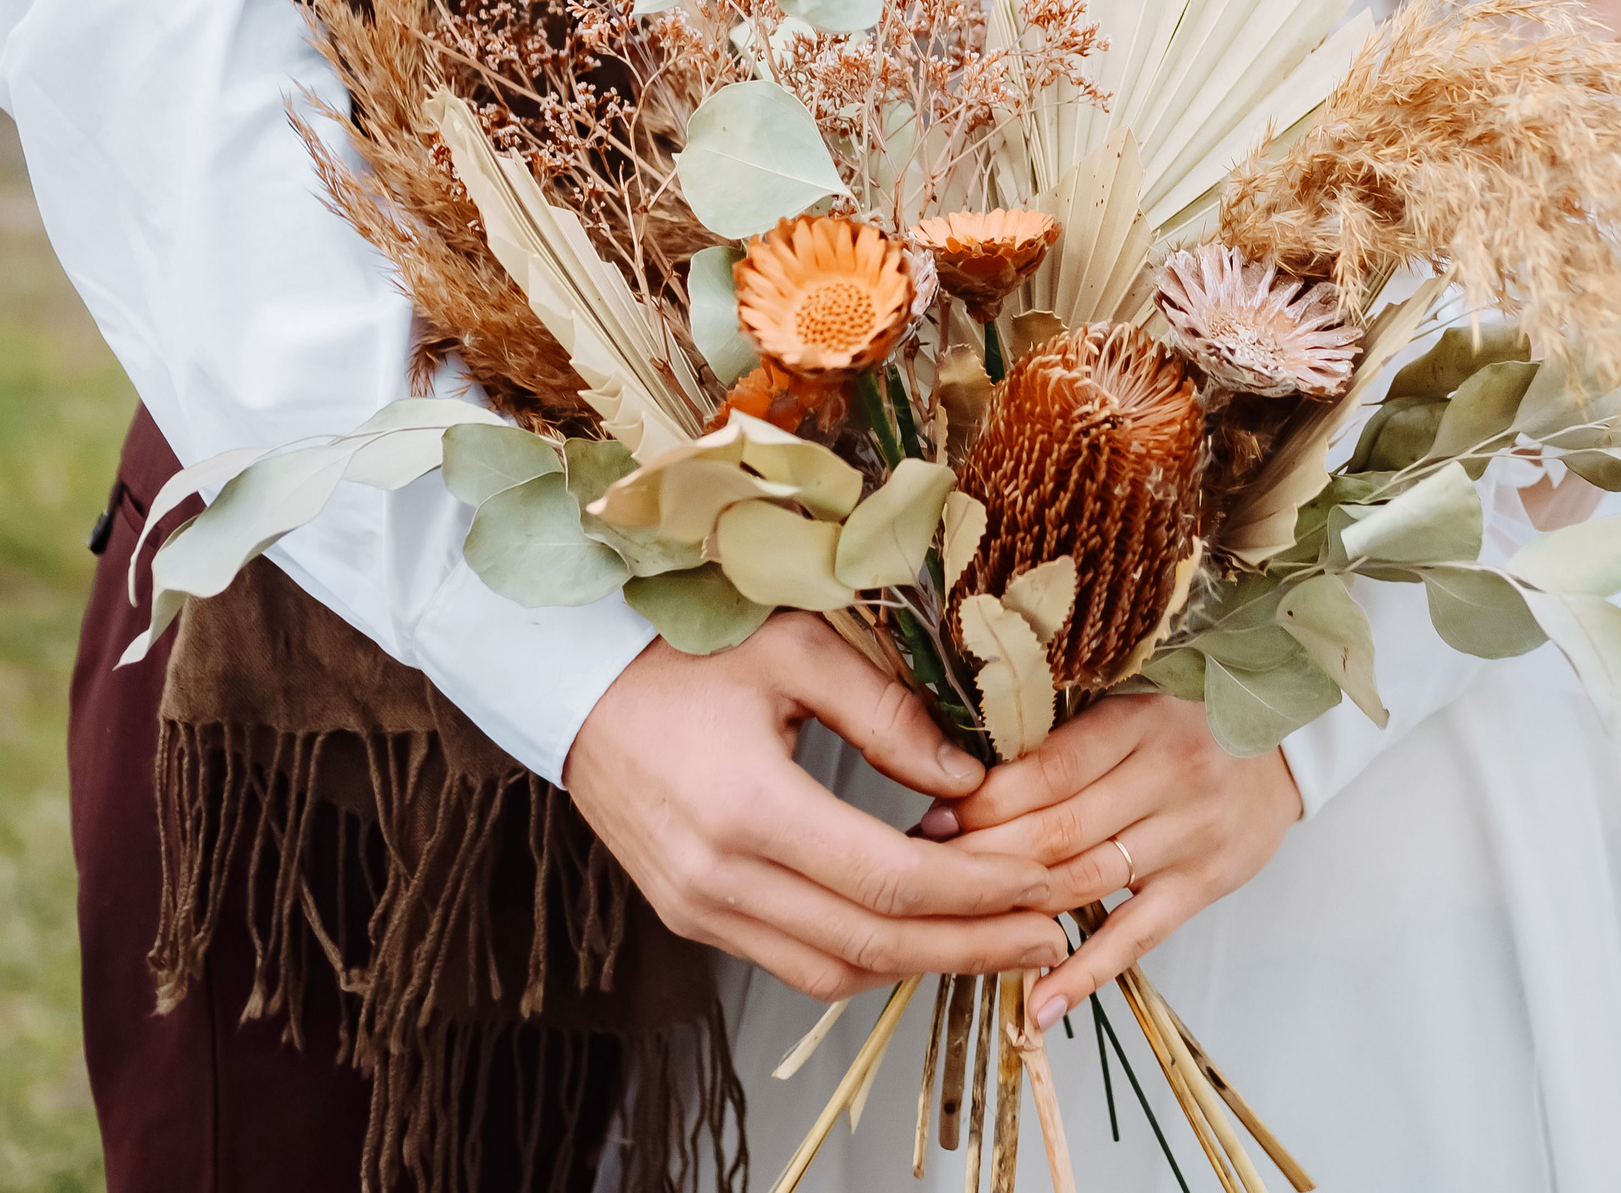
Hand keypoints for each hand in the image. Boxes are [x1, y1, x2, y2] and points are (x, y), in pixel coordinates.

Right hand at [565, 610, 1068, 1000]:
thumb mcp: (792, 651)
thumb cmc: (681, 652)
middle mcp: (718, 879)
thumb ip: (886, 713)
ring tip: (1002, 942)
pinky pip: (796, 961)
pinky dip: (868, 954)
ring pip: (836, 970)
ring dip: (926, 964)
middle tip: (1051, 937)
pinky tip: (924, 930)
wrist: (570, 685)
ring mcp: (699, 909)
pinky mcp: (691, 917)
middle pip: (874, 942)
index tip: (1045, 888)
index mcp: (746, 808)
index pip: (889, 879)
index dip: (978, 893)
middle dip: (973, 947)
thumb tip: (969, 781)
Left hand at [935, 692, 1297, 1030]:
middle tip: (928, 875)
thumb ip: (1065, 738)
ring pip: (1086, 882)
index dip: (984, 801)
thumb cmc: (1187, 719)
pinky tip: (1041, 1002)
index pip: (1048, 770)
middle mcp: (1166, 776)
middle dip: (984, 858)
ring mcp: (1190, 835)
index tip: (935, 820)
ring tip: (959, 926)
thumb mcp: (1130, 702)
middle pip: (1058, 830)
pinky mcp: (1206, 884)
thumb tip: (967, 778)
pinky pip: (1138, 935)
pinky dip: (1087, 972)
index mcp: (1137, 721)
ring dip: (1016, 909)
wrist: (1285, 744)